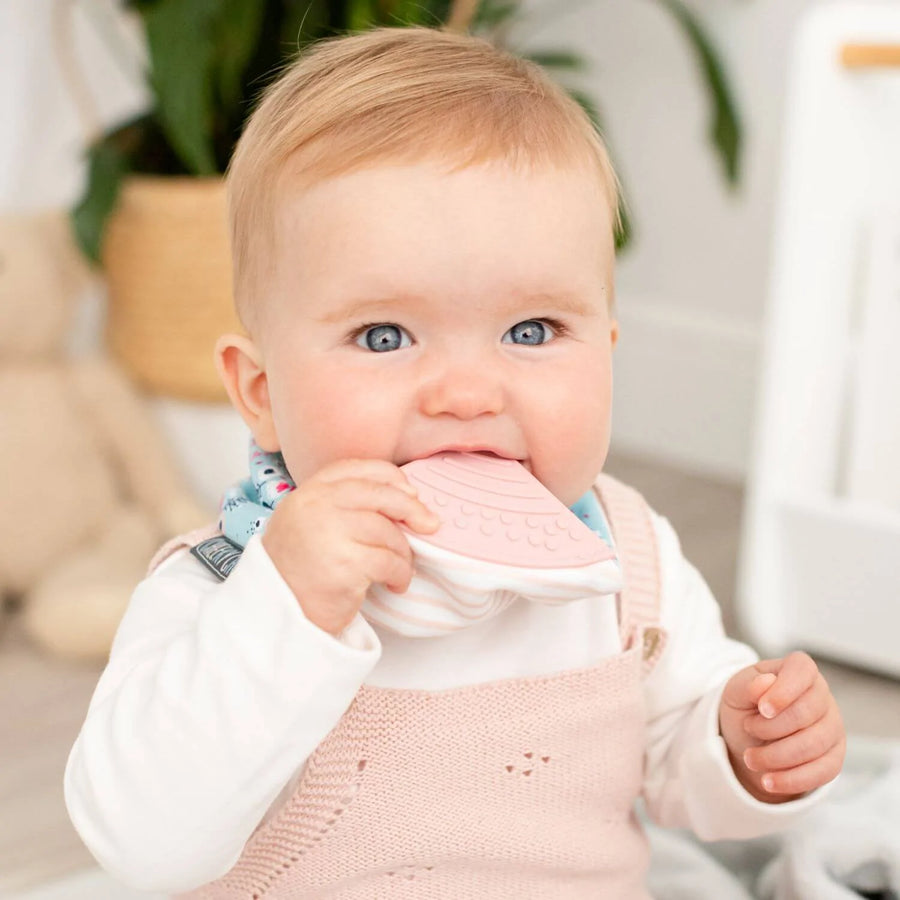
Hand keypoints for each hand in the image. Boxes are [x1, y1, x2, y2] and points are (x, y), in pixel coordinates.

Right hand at [261, 459, 439, 635]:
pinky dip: (400, 574)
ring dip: (403, 553)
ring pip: (388, 532)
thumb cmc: (300, 570)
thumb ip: (345, 504)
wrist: (279, 614)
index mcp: (310, 492)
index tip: (409, 493)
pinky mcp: (345, 564)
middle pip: (380, 494)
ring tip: (399, 568)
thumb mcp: (311, 523)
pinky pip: (390, 562)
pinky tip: (394, 584)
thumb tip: (405, 496)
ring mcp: (330, 533)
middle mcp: (317, 506)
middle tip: (429, 524)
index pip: (357, 469)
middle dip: (412, 509)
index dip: (390, 478)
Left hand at [719, 651, 844, 801]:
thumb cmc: (746, 707)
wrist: (749, 740)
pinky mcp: (834, 757)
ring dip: (777, 757)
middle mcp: (822, 696)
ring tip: (751, 758)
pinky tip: (769, 781)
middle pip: (807, 713)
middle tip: (748, 729)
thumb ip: (748, 685)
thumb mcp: (736, 691)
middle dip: (771, 728)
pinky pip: (823, 772)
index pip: (802, 670)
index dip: (784, 690)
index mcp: (798, 670)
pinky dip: (792, 779)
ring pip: (814, 745)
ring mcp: (832, 728)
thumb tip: (765, 683)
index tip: (762, 709)